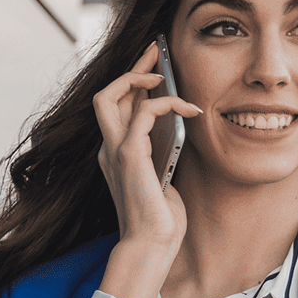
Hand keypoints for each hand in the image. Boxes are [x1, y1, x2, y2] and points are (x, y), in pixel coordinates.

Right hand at [93, 41, 201, 297]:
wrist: (150, 246)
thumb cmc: (160, 221)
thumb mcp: (164, 178)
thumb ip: (164, 153)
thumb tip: (182, 127)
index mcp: (116, 155)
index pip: (116, 109)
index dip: (132, 85)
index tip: (155, 69)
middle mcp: (109, 149)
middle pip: (107, 94)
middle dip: (131, 68)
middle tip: (156, 51)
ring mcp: (115, 151)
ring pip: (111, 95)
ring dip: (141, 77)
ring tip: (166, 71)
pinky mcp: (129, 156)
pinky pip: (143, 114)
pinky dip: (167, 104)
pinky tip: (190, 109)